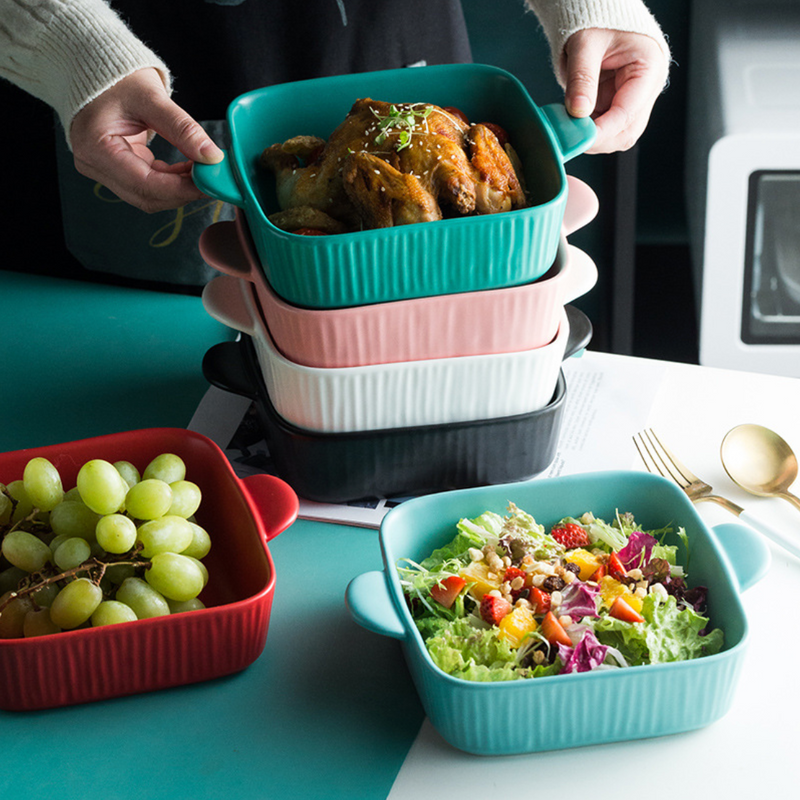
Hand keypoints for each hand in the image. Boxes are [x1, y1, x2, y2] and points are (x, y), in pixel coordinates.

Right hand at [70, 68, 223, 212]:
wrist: (95, 67)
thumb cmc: (116, 76)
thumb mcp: (151, 97)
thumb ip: (182, 128)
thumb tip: (212, 156)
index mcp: (95, 148)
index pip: (144, 184)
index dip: (181, 189)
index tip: (210, 182)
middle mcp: (95, 164)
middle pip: (146, 196)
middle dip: (183, 192)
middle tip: (213, 179)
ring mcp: (104, 169)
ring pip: (149, 195)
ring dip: (179, 188)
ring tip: (204, 171)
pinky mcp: (117, 168)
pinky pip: (149, 184)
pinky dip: (172, 180)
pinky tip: (190, 168)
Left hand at [561, 29, 668, 153]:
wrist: (595, 10)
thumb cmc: (597, 17)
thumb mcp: (586, 43)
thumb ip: (581, 78)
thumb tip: (577, 111)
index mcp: (649, 68)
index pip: (628, 113)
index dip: (602, 132)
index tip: (578, 139)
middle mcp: (646, 87)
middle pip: (626, 131)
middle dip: (598, 139)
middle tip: (569, 138)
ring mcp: (632, 97)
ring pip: (615, 134)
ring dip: (591, 137)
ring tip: (567, 126)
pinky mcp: (615, 102)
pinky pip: (603, 126)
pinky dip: (586, 130)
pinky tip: (570, 122)